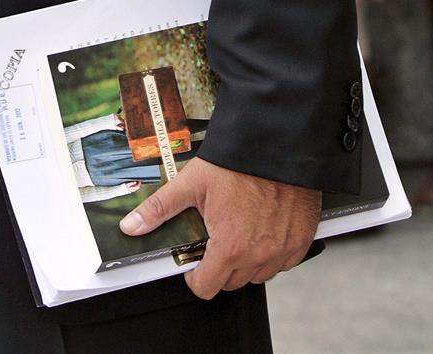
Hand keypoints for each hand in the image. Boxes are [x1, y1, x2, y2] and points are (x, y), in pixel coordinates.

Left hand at [117, 157, 318, 299]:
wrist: (279, 144)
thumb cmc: (238, 163)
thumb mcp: (192, 183)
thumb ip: (160, 209)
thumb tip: (131, 226)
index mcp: (229, 248)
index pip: (206, 288)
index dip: (195, 276)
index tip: (196, 262)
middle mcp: (258, 255)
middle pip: (232, 282)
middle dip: (220, 266)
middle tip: (219, 239)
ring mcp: (282, 250)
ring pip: (258, 275)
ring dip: (248, 262)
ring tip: (241, 232)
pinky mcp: (300, 241)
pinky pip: (283, 263)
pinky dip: (273, 253)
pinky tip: (264, 230)